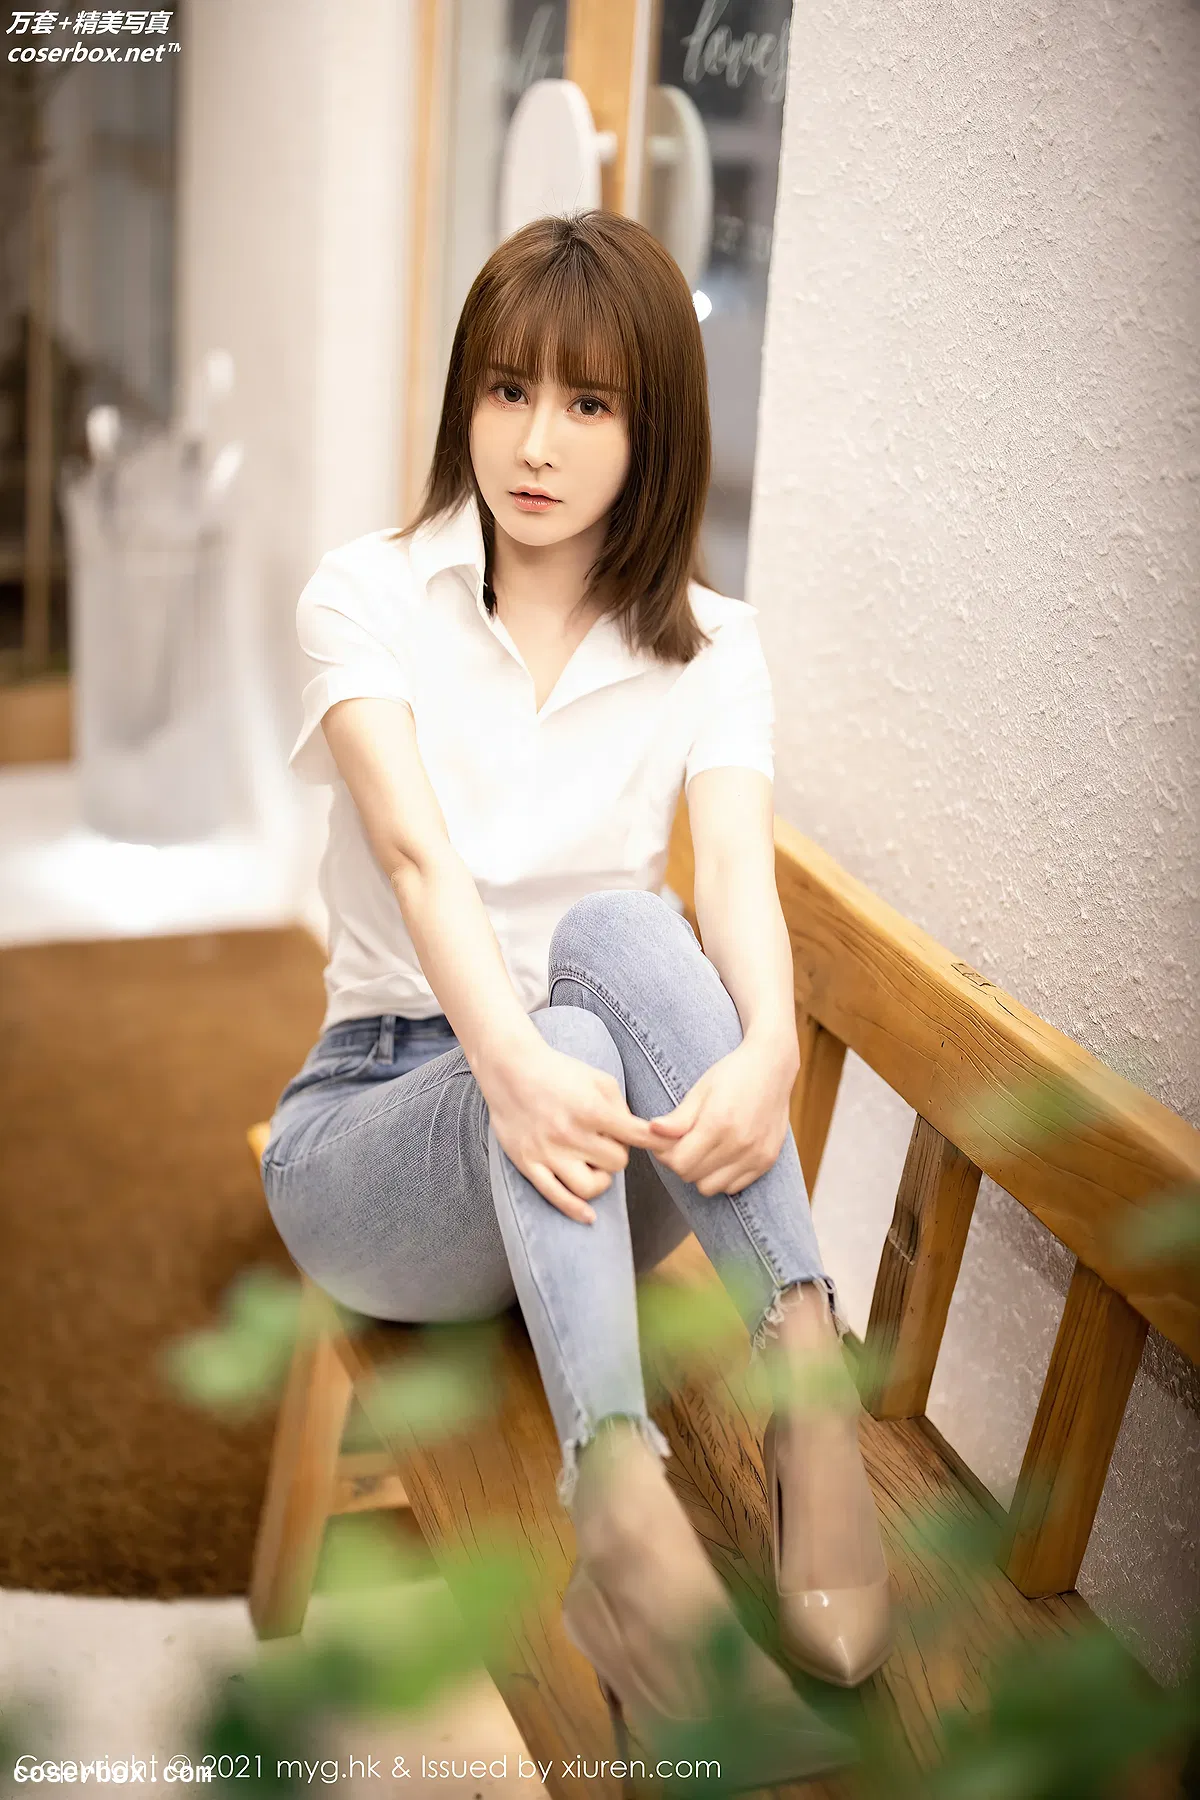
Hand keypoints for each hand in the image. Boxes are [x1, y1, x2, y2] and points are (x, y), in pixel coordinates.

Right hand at [479, 1039, 659, 1224]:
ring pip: (591, 1187)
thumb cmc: (559, 1072)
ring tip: (595, 1167)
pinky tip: (589, 1215)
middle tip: (608, 1144)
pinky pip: (556, 1197)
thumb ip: (621, 1107)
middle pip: (616, 1163)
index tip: (670, 1146)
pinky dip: (576, 1210)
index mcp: (591, 1109)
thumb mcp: (598, 1079)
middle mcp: (571, 1133)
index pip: (637, 1135)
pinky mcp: (529, 1164)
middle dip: (618, 1155)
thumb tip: (641, 1134)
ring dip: (601, 1181)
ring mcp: (548, 1152)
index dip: (658, 1142)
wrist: (510, 1069)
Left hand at [646, 1039, 796, 1196]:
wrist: (772, 1067)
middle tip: (682, 1143)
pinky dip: (721, 1176)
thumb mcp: (700, 1090)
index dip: (665, 1154)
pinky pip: (732, 1187)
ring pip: (710, 1187)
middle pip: (691, 1175)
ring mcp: (755, 1155)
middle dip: (680, 1161)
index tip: (665, 1142)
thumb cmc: (732, 1074)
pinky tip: (722, 1154)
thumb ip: (678, 1117)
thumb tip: (653, 1131)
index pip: (679, 1162)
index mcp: (718, 1122)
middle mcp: (739, 1143)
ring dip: (700, 1173)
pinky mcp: (766, 1161)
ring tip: (703, 1149)